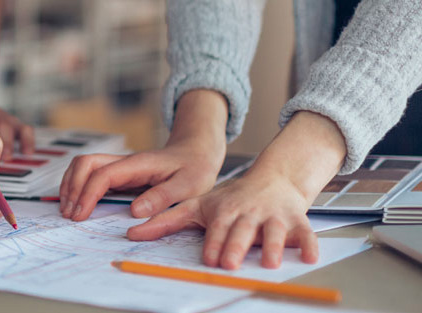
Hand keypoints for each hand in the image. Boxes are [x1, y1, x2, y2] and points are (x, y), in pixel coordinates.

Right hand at [59, 89, 227, 220]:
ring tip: (67, 210)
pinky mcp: (118, 173)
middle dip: (72, 187)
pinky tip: (77, 202)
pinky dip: (78, 186)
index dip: (87, 194)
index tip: (80, 215)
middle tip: (69, 214)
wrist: (196, 152)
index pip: (103, 174)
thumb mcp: (188, 185)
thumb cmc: (194, 168)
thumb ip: (163, 197)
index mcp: (138, 164)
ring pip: (83, 166)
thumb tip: (135, 210)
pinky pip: (90, 175)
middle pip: (85, 163)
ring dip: (71, 185)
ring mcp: (119, 166)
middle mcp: (124, 162)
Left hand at [126, 171, 317, 269]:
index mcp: (225, 210)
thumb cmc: (231, 199)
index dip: (215, 242)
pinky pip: (306, 233)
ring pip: (275, 232)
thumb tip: (131, 234)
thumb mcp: (198, 205)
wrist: (274, 178)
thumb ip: (166, 220)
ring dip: (273, 246)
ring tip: (270, 263)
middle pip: (243, 231)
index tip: (210, 258)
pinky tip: (309, 255)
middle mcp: (250, 213)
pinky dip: (310, 244)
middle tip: (230, 263)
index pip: (218, 227)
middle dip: (237, 246)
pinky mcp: (299, 221)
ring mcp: (275, 216)